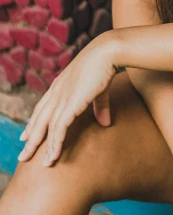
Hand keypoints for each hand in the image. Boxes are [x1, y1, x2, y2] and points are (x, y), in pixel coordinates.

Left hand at [18, 33, 118, 166]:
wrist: (107, 52)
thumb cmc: (104, 65)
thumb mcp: (99, 90)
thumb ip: (99, 107)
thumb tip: (106, 123)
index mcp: (60, 85)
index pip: (41, 107)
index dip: (34, 122)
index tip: (27, 135)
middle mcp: (56, 92)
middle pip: (38, 119)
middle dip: (30, 138)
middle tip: (24, 154)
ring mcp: (61, 97)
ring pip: (45, 127)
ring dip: (40, 146)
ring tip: (41, 163)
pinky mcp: (70, 103)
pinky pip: (58, 128)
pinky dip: (55, 143)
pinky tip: (53, 156)